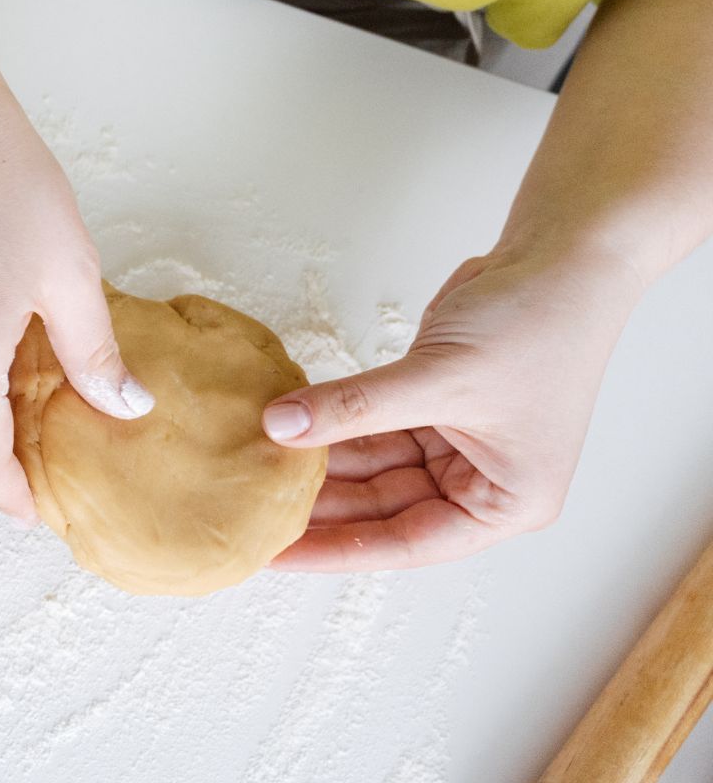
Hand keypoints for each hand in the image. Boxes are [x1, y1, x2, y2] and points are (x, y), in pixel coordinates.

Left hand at [264, 247, 641, 570]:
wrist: (560, 257)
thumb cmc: (539, 324)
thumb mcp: (439, 378)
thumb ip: (354, 407)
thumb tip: (280, 427)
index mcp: (506, 503)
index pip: (405, 542)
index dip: (337, 548)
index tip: (278, 556)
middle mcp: (482, 483)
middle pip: (383, 509)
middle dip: (319, 508)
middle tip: (253, 515)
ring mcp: (456, 444)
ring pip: (371, 468)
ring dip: (317, 465)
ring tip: (254, 474)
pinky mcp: (432, 407)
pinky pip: (370, 428)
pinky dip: (331, 426)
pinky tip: (284, 431)